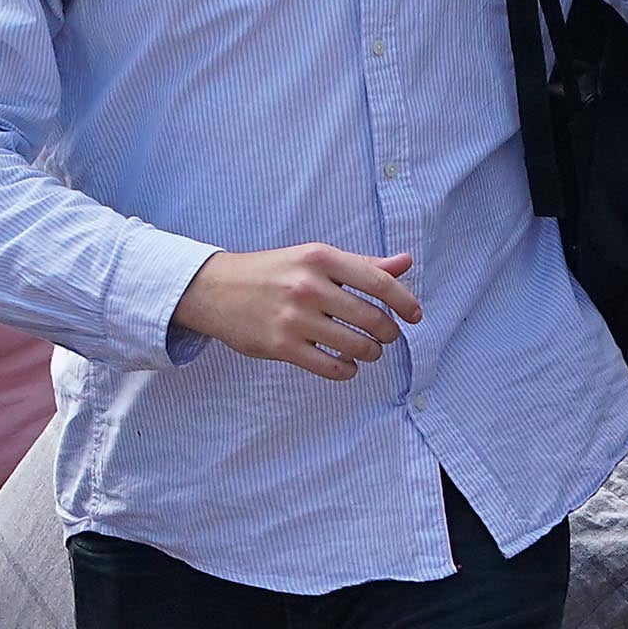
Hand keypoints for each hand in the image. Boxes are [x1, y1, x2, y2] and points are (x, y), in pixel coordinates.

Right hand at [174, 244, 423, 378]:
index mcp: (320, 258)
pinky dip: (347, 370)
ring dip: (371, 353)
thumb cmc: (273, 272)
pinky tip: (347, 365)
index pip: (380, 282)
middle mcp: (308, 286)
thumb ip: (361, 264)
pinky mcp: (280, 345)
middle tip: (387, 336)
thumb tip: (405, 262)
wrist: (212, 289)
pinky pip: (331, 368)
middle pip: (373, 318)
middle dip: (388, 333)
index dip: (405, 302)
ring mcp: (293, 317)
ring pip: (356, 346)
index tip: (415, 316)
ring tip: (368, 350)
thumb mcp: (314, 258)